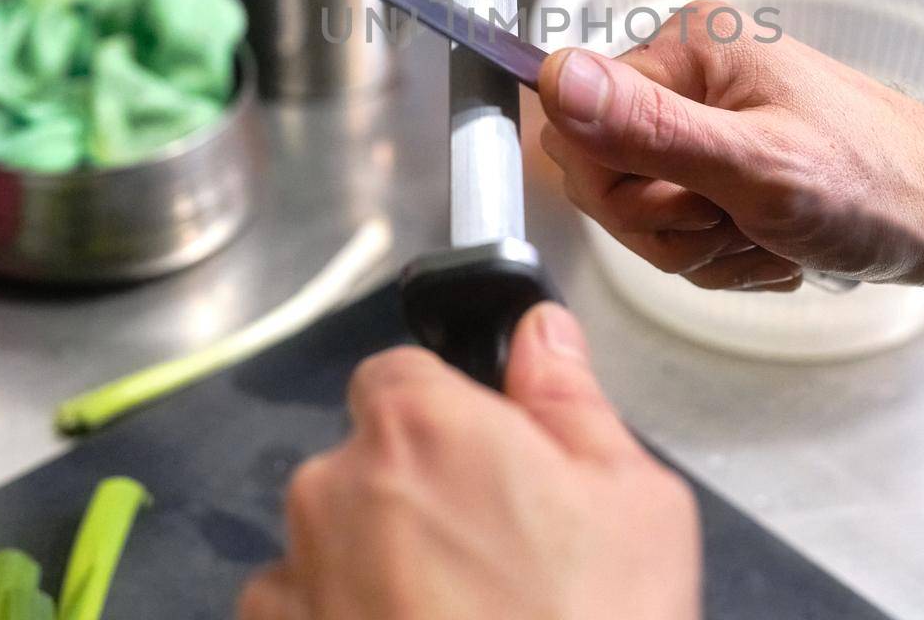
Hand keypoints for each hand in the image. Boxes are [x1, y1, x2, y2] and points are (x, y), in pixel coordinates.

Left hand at [239, 303, 700, 619]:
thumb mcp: (633, 500)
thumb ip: (570, 397)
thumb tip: (538, 332)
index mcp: (418, 424)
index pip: (399, 374)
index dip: (447, 415)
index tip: (489, 463)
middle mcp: (332, 489)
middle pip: (360, 462)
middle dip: (411, 495)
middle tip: (491, 560)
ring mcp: (291, 581)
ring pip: (324, 544)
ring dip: (369, 567)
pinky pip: (297, 615)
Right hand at [539, 0, 923, 288]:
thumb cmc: (877, 185)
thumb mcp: (755, 165)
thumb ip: (649, 127)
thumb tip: (555, 76)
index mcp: (686, 47)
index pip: (575, 126)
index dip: (621, 190)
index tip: (692, 206)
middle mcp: (689, 74)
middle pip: (606, 175)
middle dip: (669, 227)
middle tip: (740, 223)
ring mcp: (708, 120)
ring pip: (644, 214)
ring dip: (704, 247)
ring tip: (769, 237)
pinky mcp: (727, 163)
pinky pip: (683, 229)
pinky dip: (726, 254)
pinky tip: (775, 246)